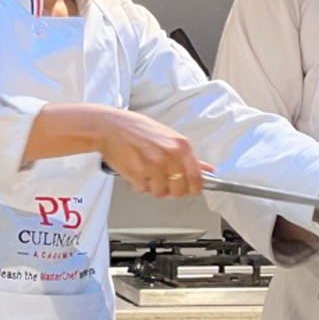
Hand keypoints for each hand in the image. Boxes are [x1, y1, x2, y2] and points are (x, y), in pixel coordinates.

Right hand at [96, 108, 212, 198]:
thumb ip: (188, 156)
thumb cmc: (138, 129)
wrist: (111, 127)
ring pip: (161, 192)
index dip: (194, 188)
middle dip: (172, 190)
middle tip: (164, 182)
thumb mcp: (169, 137)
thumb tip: (207, 169)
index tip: (192, 190)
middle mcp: (170, 156)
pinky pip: (143, 190)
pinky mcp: (137, 174)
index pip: (196, 178)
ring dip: (153, 187)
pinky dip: (139, 184)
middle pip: (180, 190)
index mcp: (181, 146)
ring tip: (147, 173)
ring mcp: (153, 166)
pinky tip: (136, 171)